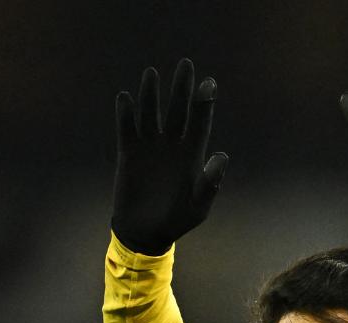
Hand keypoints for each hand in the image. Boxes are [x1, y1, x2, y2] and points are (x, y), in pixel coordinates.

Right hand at [113, 59, 228, 254]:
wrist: (145, 232)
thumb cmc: (176, 221)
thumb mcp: (197, 207)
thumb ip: (209, 183)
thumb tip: (222, 156)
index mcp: (192, 155)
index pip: (200, 123)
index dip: (204, 104)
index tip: (209, 84)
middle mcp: (172, 145)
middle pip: (178, 110)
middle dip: (182, 89)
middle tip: (186, 65)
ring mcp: (150, 147)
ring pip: (151, 113)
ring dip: (151, 94)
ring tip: (152, 74)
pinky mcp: (129, 152)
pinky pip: (127, 128)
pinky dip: (126, 114)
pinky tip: (125, 98)